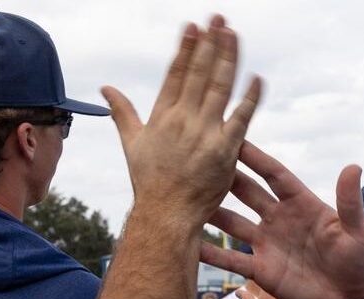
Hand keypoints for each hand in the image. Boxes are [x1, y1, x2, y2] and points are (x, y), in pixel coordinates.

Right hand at [102, 17, 261, 231]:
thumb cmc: (149, 182)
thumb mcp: (131, 143)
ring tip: (233, 34)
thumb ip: (122, 112)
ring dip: (227, 59)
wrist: (166, 214)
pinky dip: (250, 99)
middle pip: (198, 73)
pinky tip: (258, 79)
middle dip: (209, 43)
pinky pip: (241, 119)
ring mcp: (204, 134)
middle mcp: (182, 120)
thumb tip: (105, 88)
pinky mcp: (225, 151)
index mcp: (161, 116)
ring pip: (219, 88)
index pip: (176, 73)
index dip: (186, 48)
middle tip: (219, 18)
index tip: (193, 26)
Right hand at [201, 147, 363, 298]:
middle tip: (193, 158)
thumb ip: (350, 201)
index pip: (273, 173)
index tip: (229, 134)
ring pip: (231, 222)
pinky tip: (186, 241)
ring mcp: (267, 243)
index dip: (253, 156)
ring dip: (209, 211)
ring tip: (180, 196)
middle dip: (221, 176)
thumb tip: (354, 166)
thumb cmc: (360, 261)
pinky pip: (231, 259)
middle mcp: (279, 219)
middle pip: (245, 192)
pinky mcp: (262, 270)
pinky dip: (209, 252)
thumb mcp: (357, 230)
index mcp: (302, 204)